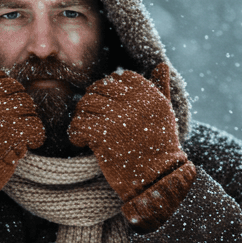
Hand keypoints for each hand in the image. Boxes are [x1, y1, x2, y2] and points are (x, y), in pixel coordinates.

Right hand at [0, 62, 43, 231]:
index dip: (4, 90)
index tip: (0, 107)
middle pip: (17, 90)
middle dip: (18, 107)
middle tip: (12, 125)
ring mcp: (0, 113)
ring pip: (29, 108)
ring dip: (27, 123)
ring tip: (17, 137)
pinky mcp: (13, 132)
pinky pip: (36, 128)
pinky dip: (35, 138)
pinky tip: (25, 146)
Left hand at [69, 63, 196, 229]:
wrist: (158, 178)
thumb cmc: (160, 146)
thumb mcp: (165, 113)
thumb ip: (162, 87)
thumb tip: (161, 64)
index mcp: (149, 94)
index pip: (121, 77)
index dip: (111, 89)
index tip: (111, 106)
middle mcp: (134, 102)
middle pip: (100, 87)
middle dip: (93, 101)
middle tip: (93, 118)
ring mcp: (118, 118)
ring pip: (85, 104)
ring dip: (82, 117)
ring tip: (87, 131)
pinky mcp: (103, 136)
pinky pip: (78, 125)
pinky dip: (76, 135)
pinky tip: (83, 143)